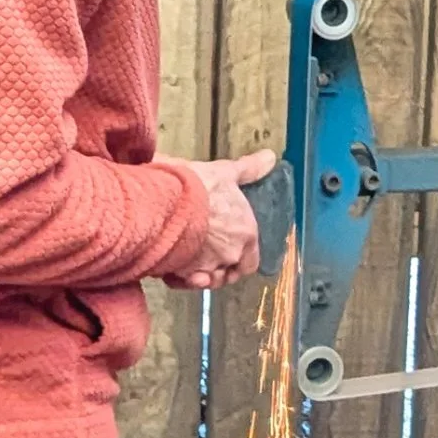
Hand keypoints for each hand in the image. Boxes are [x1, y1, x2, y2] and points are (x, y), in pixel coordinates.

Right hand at [165, 148, 275, 289]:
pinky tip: (172, 269)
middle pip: (227, 274)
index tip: (228, 256)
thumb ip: (249, 169)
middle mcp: (231, 254)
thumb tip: (270, 156)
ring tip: (186, 263)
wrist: (166, 199)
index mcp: (246, 234)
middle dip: (215, 271)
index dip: (239, 262)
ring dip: (196, 276)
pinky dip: (178, 279)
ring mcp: (208, 265)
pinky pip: (182, 281)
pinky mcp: (183, 271)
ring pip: (205, 280)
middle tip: (203, 259)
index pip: (250, 262)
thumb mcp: (225, 172)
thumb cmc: (198, 185)